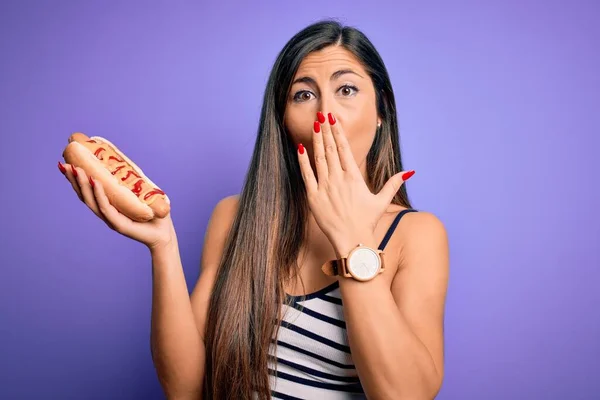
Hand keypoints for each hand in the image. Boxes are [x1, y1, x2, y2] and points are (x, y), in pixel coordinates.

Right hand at [58, 161, 175, 250]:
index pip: (87, 191)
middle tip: (64, 165)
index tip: (67, 164)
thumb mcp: (139, 192)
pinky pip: (106, 208)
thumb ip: (130, 180)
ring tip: (76, 169)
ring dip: (83, 185)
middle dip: (74, 180)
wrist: (163, 233)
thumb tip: (123, 160)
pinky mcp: (119, 224)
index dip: (76, 179)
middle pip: (84, 195)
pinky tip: (95, 182)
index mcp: (107, 205)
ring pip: (91, 201)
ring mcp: (111, 219)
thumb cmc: (152, 212)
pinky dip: (99, 194)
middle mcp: (105, 212)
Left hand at [296, 112, 414, 256]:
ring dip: (316, 141)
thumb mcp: (381, 201)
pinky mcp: (313, 197)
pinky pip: (307, 175)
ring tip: (314, 125)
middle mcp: (339, 179)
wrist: (352, 241)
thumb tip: (410, 171)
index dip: (338, 132)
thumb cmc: (367, 222)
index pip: (344, 149)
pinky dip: (303, 161)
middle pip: (331, 150)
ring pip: (319, 159)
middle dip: (326, 131)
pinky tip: (301, 148)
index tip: (333, 120)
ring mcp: (325, 188)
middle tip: (321, 115)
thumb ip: (393, 183)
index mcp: (354, 178)